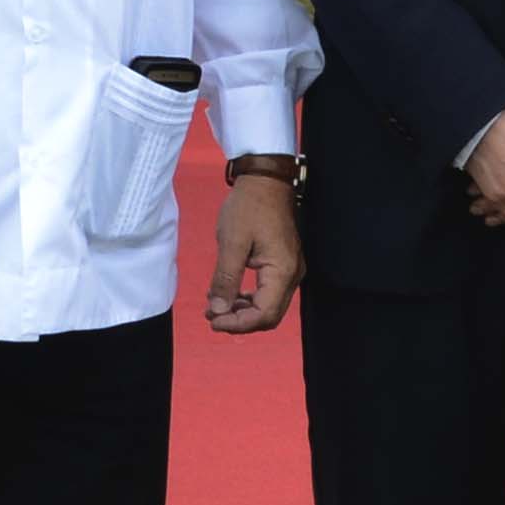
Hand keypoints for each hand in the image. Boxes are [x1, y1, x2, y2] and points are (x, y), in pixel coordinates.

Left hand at [206, 174, 301, 333]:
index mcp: (282, 271)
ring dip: (243, 312)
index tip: (212, 321)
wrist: (265, 180)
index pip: (264, 314)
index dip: (238, 324)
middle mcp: (292, 275)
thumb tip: (218, 310)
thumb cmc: (249, 207)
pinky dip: (249, 299)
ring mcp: (290, 270)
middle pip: (269, 315)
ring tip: (215, 308)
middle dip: (240, 321)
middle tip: (212, 318)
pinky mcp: (282, 264)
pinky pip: (268, 292)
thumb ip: (226, 280)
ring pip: (269, 306)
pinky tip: (230, 295)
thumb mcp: (232, 243)